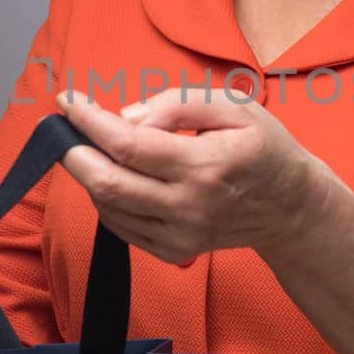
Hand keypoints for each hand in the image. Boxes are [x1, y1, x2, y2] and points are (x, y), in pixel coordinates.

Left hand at [52, 85, 315, 264]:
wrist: (290, 209)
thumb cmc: (263, 148)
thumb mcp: (234, 106)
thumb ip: (178, 104)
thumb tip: (127, 118)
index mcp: (206, 165)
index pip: (129, 145)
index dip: (90, 122)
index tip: (69, 101)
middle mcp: (189, 206)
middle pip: (107, 184)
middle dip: (73, 154)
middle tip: (64, 129)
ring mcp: (180, 236)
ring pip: (108, 206)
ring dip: (89, 173)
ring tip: (96, 148)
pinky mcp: (173, 252)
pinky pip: (120, 226)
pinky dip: (106, 197)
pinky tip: (117, 175)